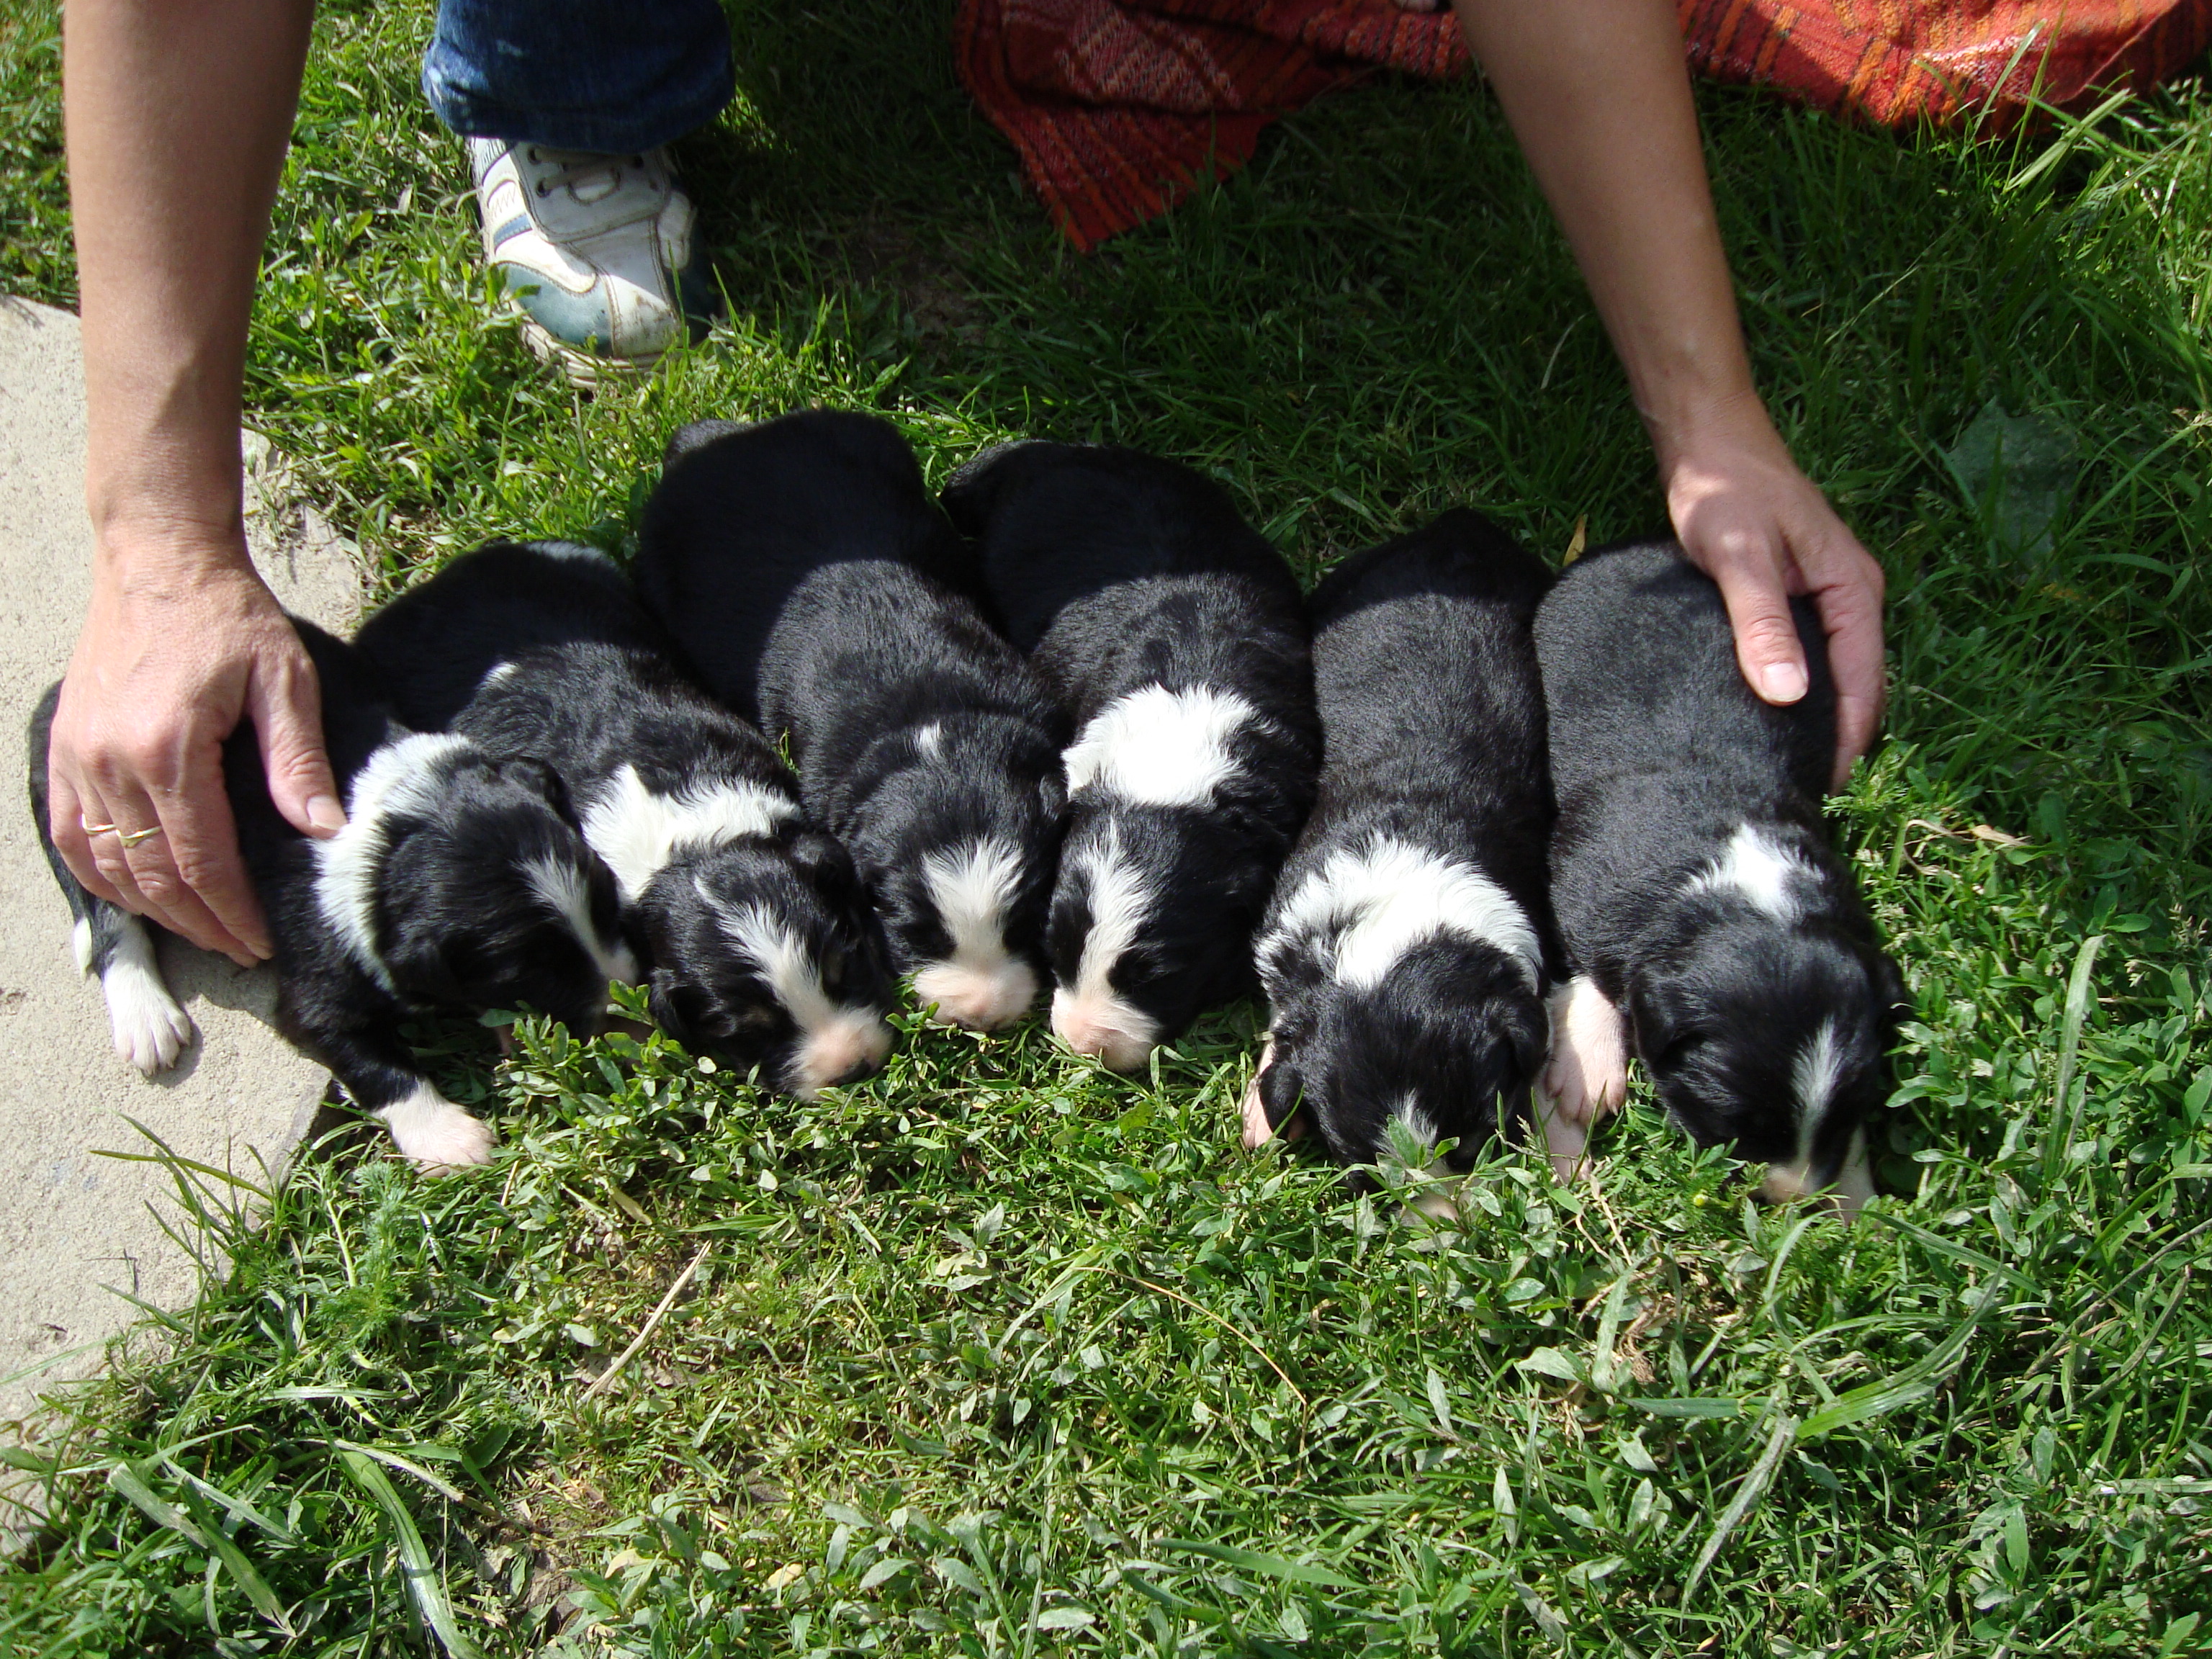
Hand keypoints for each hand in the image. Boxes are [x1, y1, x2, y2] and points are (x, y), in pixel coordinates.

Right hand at [49, 524, 342, 964]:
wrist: (160, 560)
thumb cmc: (230, 616)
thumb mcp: (284, 679)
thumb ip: (298, 759)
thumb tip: (324, 830)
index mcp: (169, 750)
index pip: (200, 862)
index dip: (232, 913)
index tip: (261, 943)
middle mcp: (111, 762)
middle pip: (151, 875)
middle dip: (198, 923)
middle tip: (238, 949)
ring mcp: (77, 757)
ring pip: (107, 864)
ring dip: (152, 909)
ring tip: (200, 930)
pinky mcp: (62, 748)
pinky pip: (69, 833)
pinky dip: (100, 874)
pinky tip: (134, 894)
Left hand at [1659, 405, 1886, 790]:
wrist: (1708, 442)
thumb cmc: (1724, 490)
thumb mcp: (1738, 556)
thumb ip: (1760, 621)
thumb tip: (1787, 693)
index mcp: (1853, 588)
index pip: (1863, 681)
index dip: (1847, 738)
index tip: (1821, 786)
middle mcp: (1852, 596)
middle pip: (1858, 685)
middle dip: (1840, 739)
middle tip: (1800, 792)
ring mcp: (1828, 597)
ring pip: (1837, 674)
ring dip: (1820, 720)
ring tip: (1786, 770)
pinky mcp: (1800, 597)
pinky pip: (1813, 658)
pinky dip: (1800, 693)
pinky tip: (1771, 721)